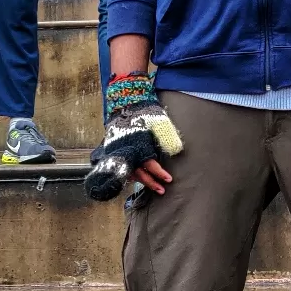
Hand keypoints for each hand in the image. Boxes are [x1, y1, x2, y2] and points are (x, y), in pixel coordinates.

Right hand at [85, 74, 182, 201]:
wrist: (127, 100)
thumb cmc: (146, 111)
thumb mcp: (159, 121)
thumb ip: (167, 136)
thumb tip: (176, 151)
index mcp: (139, 144)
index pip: (150, 164)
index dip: (159, 173)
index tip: (169, 179)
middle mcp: (127, 149)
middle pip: (138, 172)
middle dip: (150, 182)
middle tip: (162, 190)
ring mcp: (119, 150)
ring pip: (129, 171)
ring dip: (141, 180)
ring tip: (152, 186)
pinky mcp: (114, 149)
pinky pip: (120, 166)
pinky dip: (129, 173)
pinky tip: (137, 178)